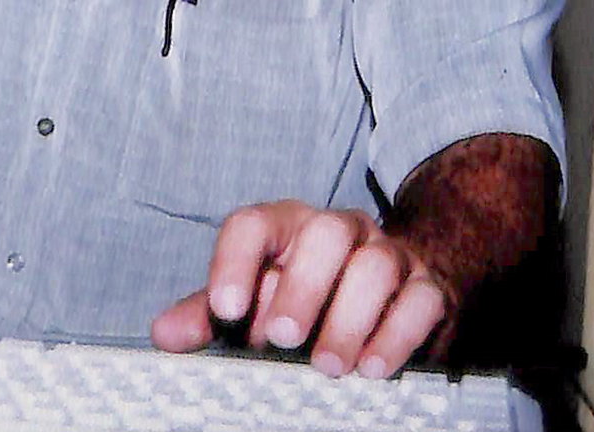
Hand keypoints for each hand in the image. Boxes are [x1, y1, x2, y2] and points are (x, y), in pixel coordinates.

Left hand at [149, 200, 456, 377]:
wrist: (392, 292)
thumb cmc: (304, 299)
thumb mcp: (253, 305)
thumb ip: (208, 317)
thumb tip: (164, 333)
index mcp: (287, 226)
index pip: (254, 224)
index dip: (235, 262)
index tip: (224, 311)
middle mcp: (339, 230)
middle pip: (324, 235)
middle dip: (302, 287)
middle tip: (282, 339)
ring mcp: (389, 254)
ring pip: (375, 265)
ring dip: (350, 319)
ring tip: (329, 366)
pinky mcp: (429, 288)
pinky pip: (420, 300)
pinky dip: (396, 336)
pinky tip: (372, 369)